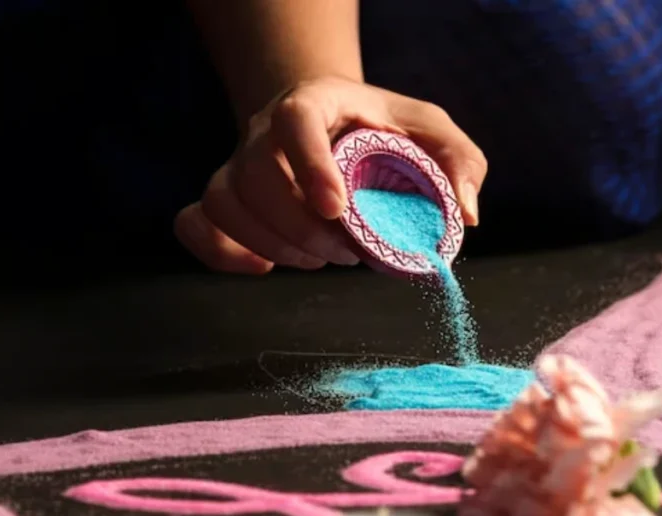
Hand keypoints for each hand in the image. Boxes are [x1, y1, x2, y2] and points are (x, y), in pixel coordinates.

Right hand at [175, 76, 486, 273]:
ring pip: (225, 202)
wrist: (335, 121)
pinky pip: (195, 222)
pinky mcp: (228, 197)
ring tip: (320, 260)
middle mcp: (267, 128)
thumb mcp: (433, 131)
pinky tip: (264, 267)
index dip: (310, 165)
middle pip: (254, 174)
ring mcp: (240, 162)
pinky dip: (221, 253)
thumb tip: (466, 216)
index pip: (296, 120)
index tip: (338, 209)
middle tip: (348, 253)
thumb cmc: (387, 129)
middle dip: (301, 228)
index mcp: (318, 101)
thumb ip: (460, 164)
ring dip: (272, 244)